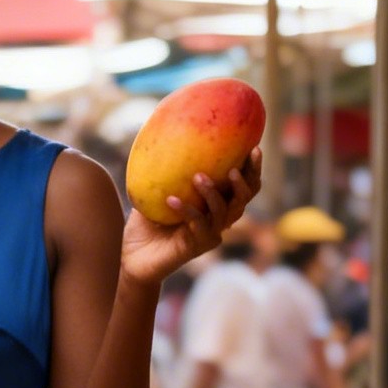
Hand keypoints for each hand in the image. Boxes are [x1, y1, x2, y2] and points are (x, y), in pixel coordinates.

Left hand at [120, 148, 262, 287]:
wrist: (132, 257)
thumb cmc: (145, 223)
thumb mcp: (154, 190)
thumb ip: (164, 167)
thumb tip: (160, 130)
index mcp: (215, 202)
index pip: (243, 184)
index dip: (253, 168)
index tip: (254, 147)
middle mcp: (218, 218)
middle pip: (244, 199)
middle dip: (245, 182)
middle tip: (234, 169)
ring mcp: (210, 233)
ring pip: (224, 212)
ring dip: (212, 193)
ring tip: (198, 177)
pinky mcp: (197, 246)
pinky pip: (197, 224)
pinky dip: (186, 210)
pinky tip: (171, 200)